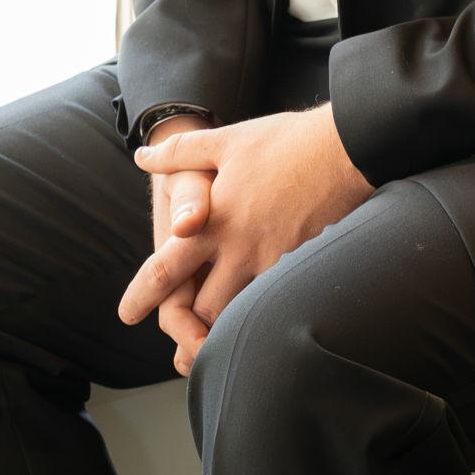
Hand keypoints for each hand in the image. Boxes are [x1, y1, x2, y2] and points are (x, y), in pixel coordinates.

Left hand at [119, 105, 374, 366]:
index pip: (166, 269)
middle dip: (189, 322)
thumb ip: (180, 152)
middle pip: (202, 308)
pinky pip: (274, 300)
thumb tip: (142, 156)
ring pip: (240, 313)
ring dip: (226, 322)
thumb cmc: (286, 141)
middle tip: (181, 333)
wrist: (348, 148)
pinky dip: (262, 307)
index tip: (126, 314)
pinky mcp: (304, 265)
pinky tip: (264, 306)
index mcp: (215, 222)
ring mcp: (274, 262)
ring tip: (219, 331)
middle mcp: (240, 250)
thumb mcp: (227, 141)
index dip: (142, 295)